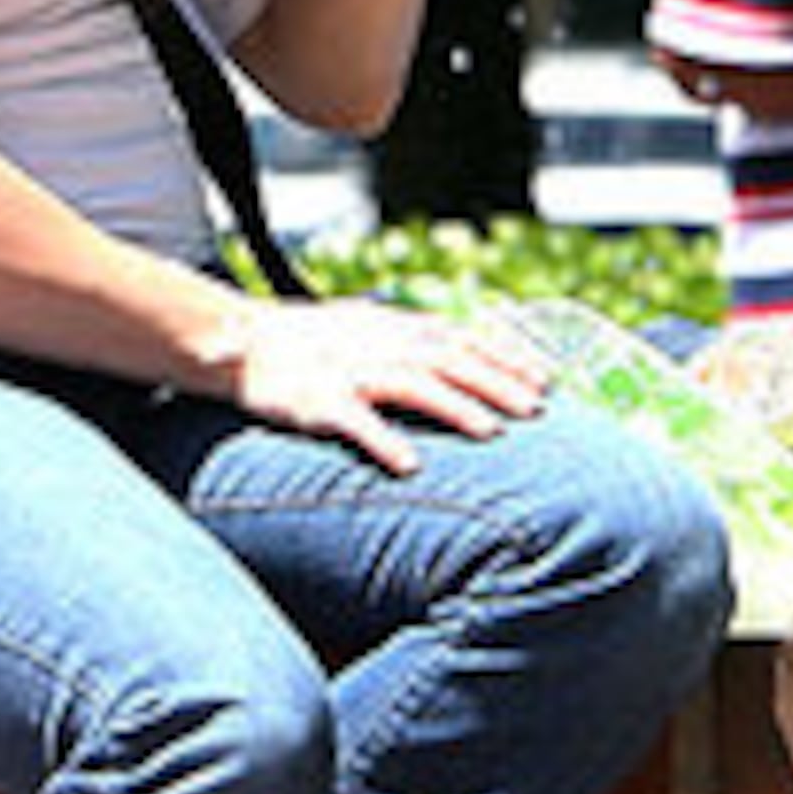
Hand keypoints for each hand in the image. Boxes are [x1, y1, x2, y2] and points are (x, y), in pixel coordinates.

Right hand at [228, 294, 547, 472]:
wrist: (246, 341)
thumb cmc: (315, 341)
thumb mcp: (373, 327)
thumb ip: (418, 337)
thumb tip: (468, 348)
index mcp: (399, 327)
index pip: (466, 337)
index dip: (508, 355)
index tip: (546, 376)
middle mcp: (383, 344)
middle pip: (453, 360)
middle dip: (499, 382)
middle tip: (538, 409)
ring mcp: (352, 371)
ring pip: (416, 385)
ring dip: (457, 408)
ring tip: (492, 432)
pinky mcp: (320, 400)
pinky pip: (357, 423)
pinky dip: (385, 442)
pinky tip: (410, 466)